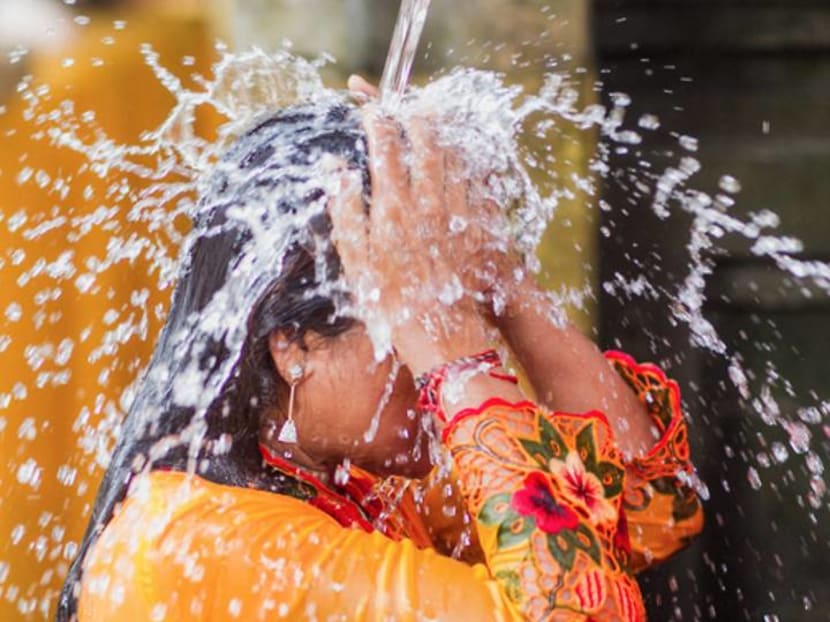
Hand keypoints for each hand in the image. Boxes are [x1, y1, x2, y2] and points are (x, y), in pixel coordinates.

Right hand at [328, 107, 491, 375]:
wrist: (440, 333)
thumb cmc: (389, 301)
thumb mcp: (354, 260)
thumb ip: (344, 209)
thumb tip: (335, 167)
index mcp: (394, 207)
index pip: (385, 148)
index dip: (376, 121)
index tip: (369, 109)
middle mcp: (429, 202)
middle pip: (425, 142)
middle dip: (415, 116)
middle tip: (407, 104)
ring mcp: (458, 212)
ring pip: (454, 156)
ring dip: (443, 134)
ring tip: (434, 121)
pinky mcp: (479, 227)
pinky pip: (478, 180)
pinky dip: (470, 161)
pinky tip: (464, 156)